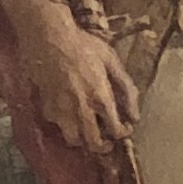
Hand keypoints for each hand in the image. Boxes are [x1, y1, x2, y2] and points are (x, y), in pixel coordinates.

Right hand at [23, 13, 140, 158]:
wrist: (48, 37)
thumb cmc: (83, 46)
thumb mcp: (112, 61)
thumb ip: (127, 89)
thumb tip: (136, 115)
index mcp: (101, 98)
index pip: (116, 131)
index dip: (123, 133)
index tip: (124, 127)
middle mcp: (81, 109)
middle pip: (94, 144)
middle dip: (104, 146)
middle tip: (108, 139)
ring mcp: (61, 111)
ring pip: (74, 140)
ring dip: (84, 139)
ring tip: (89, 129)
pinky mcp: (47, 108)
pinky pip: (59, 126)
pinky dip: (67, 126)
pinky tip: (71, 114)